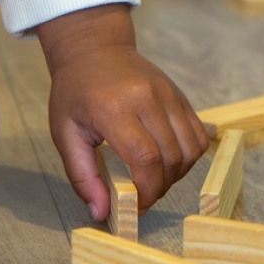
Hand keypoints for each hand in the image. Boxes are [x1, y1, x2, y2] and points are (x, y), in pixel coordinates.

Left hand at [38, 4, 209, 219]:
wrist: (95, 50)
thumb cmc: (75, 93)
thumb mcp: (65, 134)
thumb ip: (82, 176)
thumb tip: (101, 212)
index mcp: (114, 108)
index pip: (146, 158)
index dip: (147, 189)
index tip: (136, 204)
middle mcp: (147, 99)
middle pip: (171, 157)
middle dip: (161, 187)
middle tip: (143, 195)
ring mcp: (169, 95)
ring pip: (191, 149)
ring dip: (178, 173)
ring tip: (156, 178)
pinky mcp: (181, 96)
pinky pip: (198, 135)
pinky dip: (189, 156)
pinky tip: (169, 161)